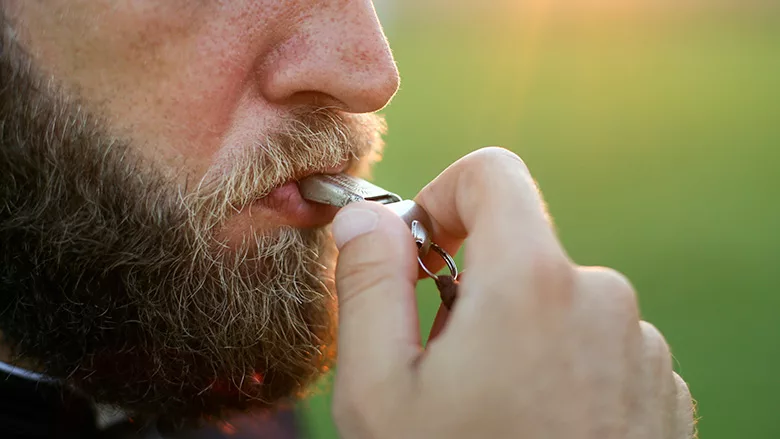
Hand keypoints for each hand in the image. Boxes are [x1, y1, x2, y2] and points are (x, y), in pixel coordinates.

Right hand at [330, 147, 695, 438]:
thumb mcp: (379, 391)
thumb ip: (368, 284)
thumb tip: (368, 217)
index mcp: (532, 282)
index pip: (493, 173)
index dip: (445, 195)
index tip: (423, 246)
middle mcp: (602, 301)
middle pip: (521, 250)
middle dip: (473, 291)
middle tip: (445, 369)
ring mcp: (641, 349)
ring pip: (559, 304)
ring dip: (520, 337)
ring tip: (495, 413)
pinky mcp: (661, 391)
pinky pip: (600, 347)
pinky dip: (564, 370)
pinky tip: (540, 431)